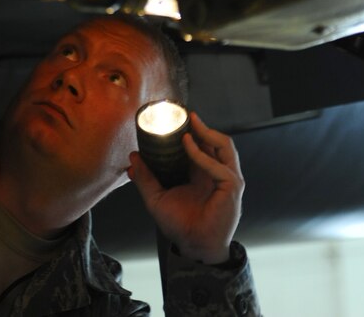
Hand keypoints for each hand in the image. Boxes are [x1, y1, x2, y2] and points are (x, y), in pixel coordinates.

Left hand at [128, 112, 243, 263]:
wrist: (192, 246)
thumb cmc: (179, 225)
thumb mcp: (156, 198)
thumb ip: (145, 178)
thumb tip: (133, 157)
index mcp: (203, 173)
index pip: (205, 145)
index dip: (195, 130)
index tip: (180, 118)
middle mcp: (217, 173)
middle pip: (218, 141)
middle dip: (204, 127)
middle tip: (188, 116)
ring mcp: (227, 180)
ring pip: (225, 146)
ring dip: (208, 133)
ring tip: (192, 125)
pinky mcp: (231, 188)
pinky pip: (220, 167)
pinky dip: (203, 156)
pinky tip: (189, 147)